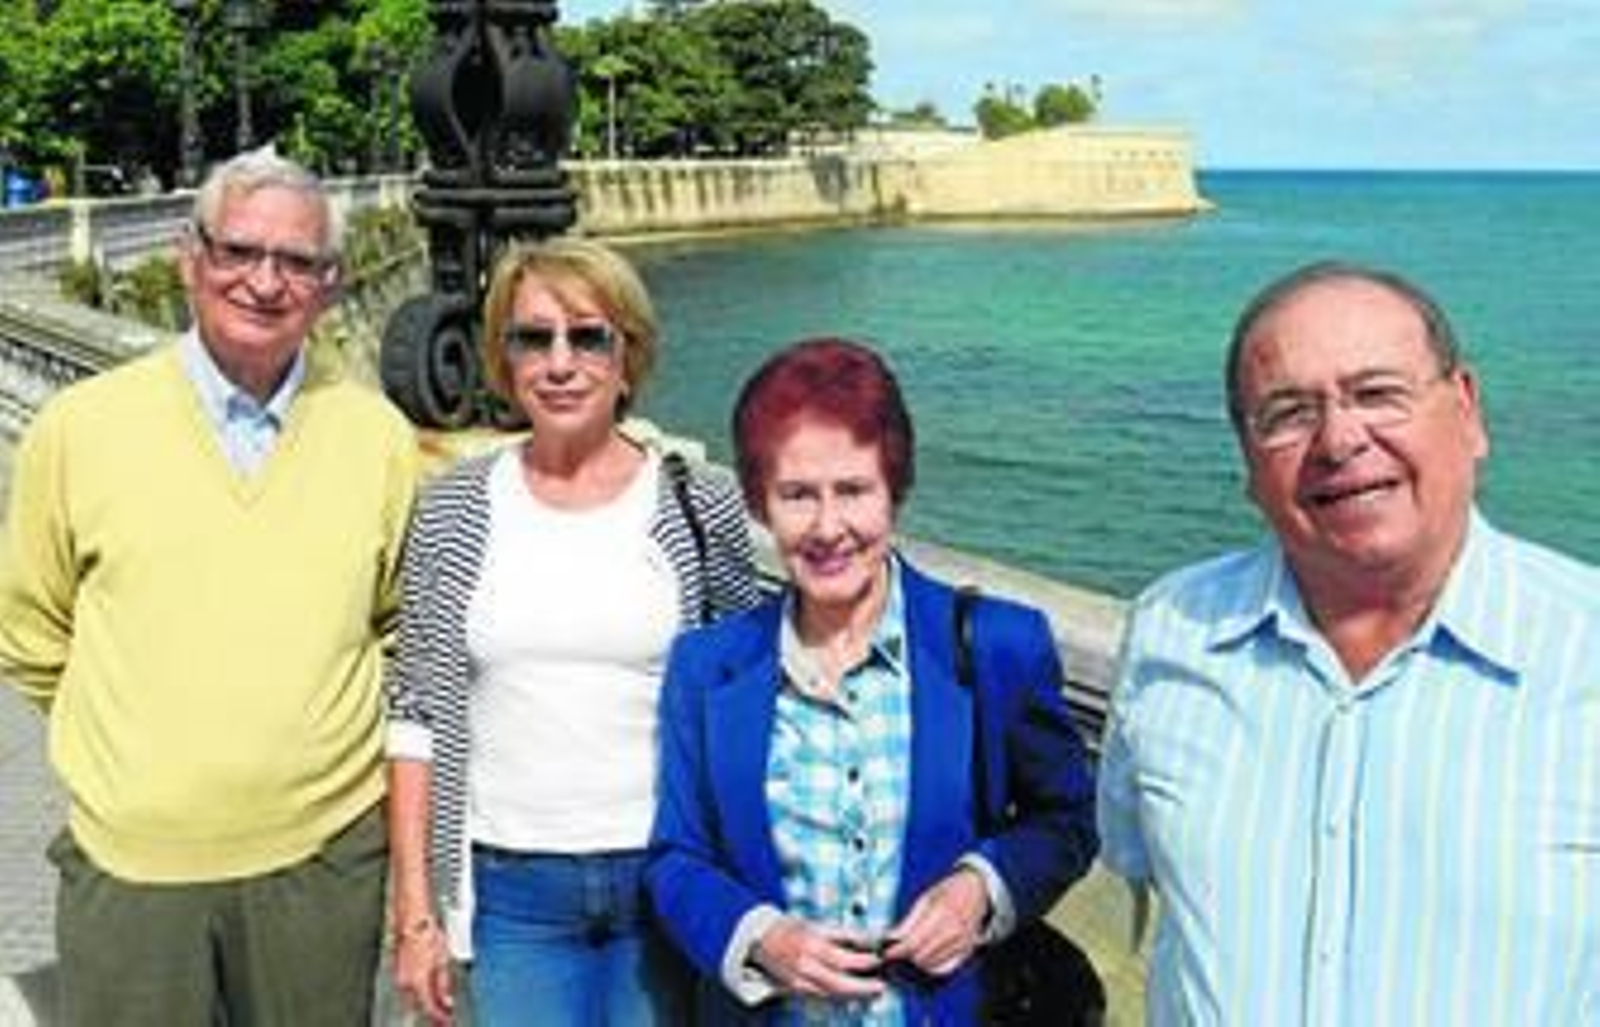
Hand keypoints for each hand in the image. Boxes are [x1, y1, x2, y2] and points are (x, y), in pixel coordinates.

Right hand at [392, 919, 453, 1024]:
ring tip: (438, 1012)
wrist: (412, 921)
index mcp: (418, 982)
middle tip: (443, 1021)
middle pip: (419, 1009)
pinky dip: (418, 998)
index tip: (447, 1022)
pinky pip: (408, 992)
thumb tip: (446, 1002)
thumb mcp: (443, 962)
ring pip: (412, 1002)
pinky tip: (427, 997)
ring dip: (424, 1008)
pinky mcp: (398, 974)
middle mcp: (406, 984)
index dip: (440, 1019)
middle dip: (431, 1016)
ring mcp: (400, 979)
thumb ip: (444, 985)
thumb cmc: (427, 935)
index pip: (429, 1009)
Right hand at [750, 919, 887, 999]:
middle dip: (862, 987)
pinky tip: (853, 997)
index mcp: (811, 943)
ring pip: (831, 994)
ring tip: (871, 993)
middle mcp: (804, 964)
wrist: (762, 940)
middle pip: (838, 982)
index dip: (863, 961)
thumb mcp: (817, 924)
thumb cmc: (792, 928)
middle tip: (880, 986)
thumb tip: (869, 940)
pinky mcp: (796, 990)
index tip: (879, 960)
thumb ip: (843, 934)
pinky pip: (821, 998)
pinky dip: (839, 999)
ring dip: (854, 996)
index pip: (842, 958)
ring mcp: (799, 979)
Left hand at [882, 868, 989, 976]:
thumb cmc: (948, 891)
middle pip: (921, 956)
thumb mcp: (926, 899)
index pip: (913, 942)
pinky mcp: (967, 951)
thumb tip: (891, 938)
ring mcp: (962, 943)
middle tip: (895, 952)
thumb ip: (909, 921)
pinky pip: (945, 968)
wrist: (977, 891)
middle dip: (905, 957)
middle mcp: (954, 930)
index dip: (896, 951)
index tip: (885, 953)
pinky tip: (923, 959)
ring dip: (916, 963)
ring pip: (931, 965)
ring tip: (908, 954)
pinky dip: (931, 967)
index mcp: (941, 913)